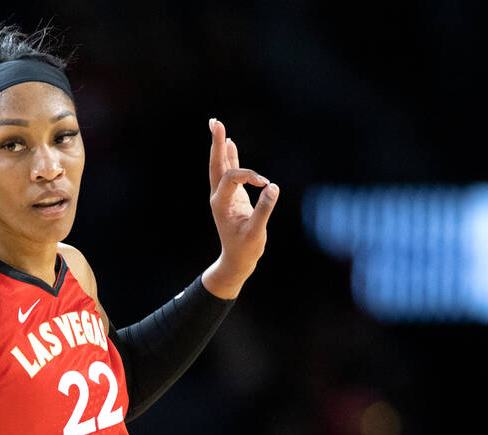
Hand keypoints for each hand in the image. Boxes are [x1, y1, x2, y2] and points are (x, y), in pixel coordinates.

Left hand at [203, 118, 279, 298]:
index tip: (266, 184)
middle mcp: (218, 197)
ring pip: (221, 167)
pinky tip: (230, 143)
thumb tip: (273, 188)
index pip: (232, 178)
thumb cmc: (246, 249)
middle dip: (216, 143)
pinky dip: (230, 157)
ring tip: (217, 126)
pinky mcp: (232, 196)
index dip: (250, 176)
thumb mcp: (256, 232)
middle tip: (214, 121)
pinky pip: (230, 173)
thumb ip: (264, 210)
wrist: (237, 260)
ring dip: (220, 147)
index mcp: (221, 204)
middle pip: (216, 165)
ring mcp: (223, 196)